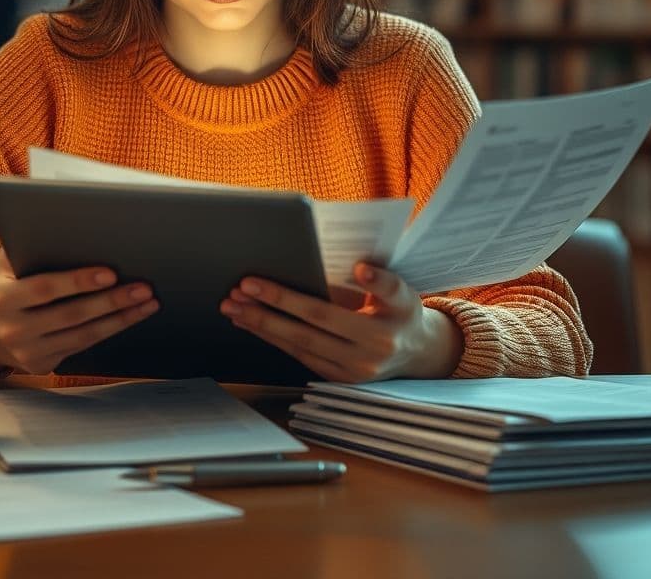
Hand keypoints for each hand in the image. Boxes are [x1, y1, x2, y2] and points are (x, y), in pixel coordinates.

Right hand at [0, 249, 158, 373]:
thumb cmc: (8, 283)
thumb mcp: (8, 262)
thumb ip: (29, 241)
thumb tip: (63, 217)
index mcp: (3, 299)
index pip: (45, 289)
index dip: (78, 281)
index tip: (110, 272)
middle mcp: (13, 330)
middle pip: (71, 315)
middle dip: (111, 301)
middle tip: (142, 287)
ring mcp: (29, 352)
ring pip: (84, 336)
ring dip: (121, 319)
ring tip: (148, 301)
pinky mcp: (44, 365)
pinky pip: (84, 346)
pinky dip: (111, 330)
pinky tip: (132, 316)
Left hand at [220, 262, 462, 382]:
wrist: (417, 353)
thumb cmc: (403, 313)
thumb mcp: (403, 293)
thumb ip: (383, 280)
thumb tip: (361, 269)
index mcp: (377, 336)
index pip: (320, 314)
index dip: (284, 298)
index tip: (251, 282)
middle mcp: (361, 361)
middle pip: (301, 335)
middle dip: (263, 314)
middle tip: (233, 296)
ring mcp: (346, 376)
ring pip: (296, 349)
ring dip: (261, 328)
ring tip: (233, 308)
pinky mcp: (336, 381)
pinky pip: (299, 357)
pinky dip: (274, 340)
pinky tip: (253, 324)